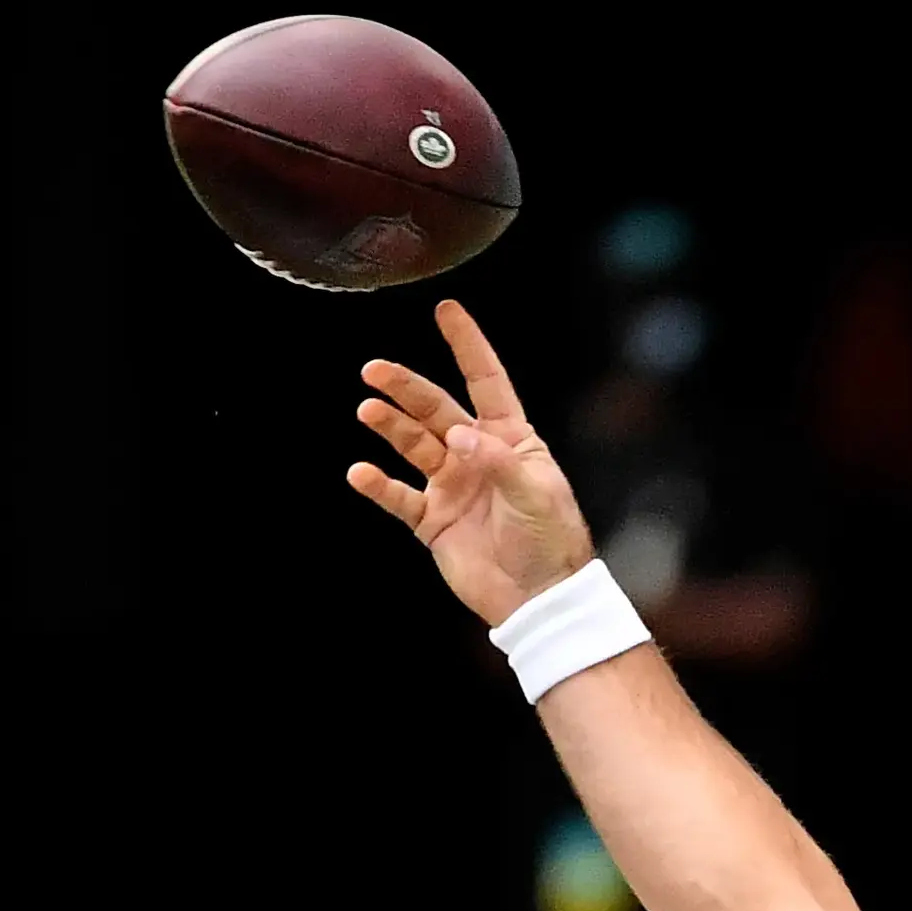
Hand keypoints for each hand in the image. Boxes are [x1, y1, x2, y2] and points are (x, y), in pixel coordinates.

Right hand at [348, 302, 599, 626]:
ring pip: (413, 447)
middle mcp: (476, 455)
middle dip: (406, 388)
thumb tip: (457, 436)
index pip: (485, 381)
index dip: (466, 346)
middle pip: (435, 410)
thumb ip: (497, 462)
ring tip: (367, 410)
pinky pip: (399, 497)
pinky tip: (360, 472)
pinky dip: (378, 485)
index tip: (445, 311)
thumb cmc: (551, 541)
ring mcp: (451, 487)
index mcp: (510, 439)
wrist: (539, 599)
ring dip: (390, 427)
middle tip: (375, 370)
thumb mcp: (535, 494)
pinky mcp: (433, 521)